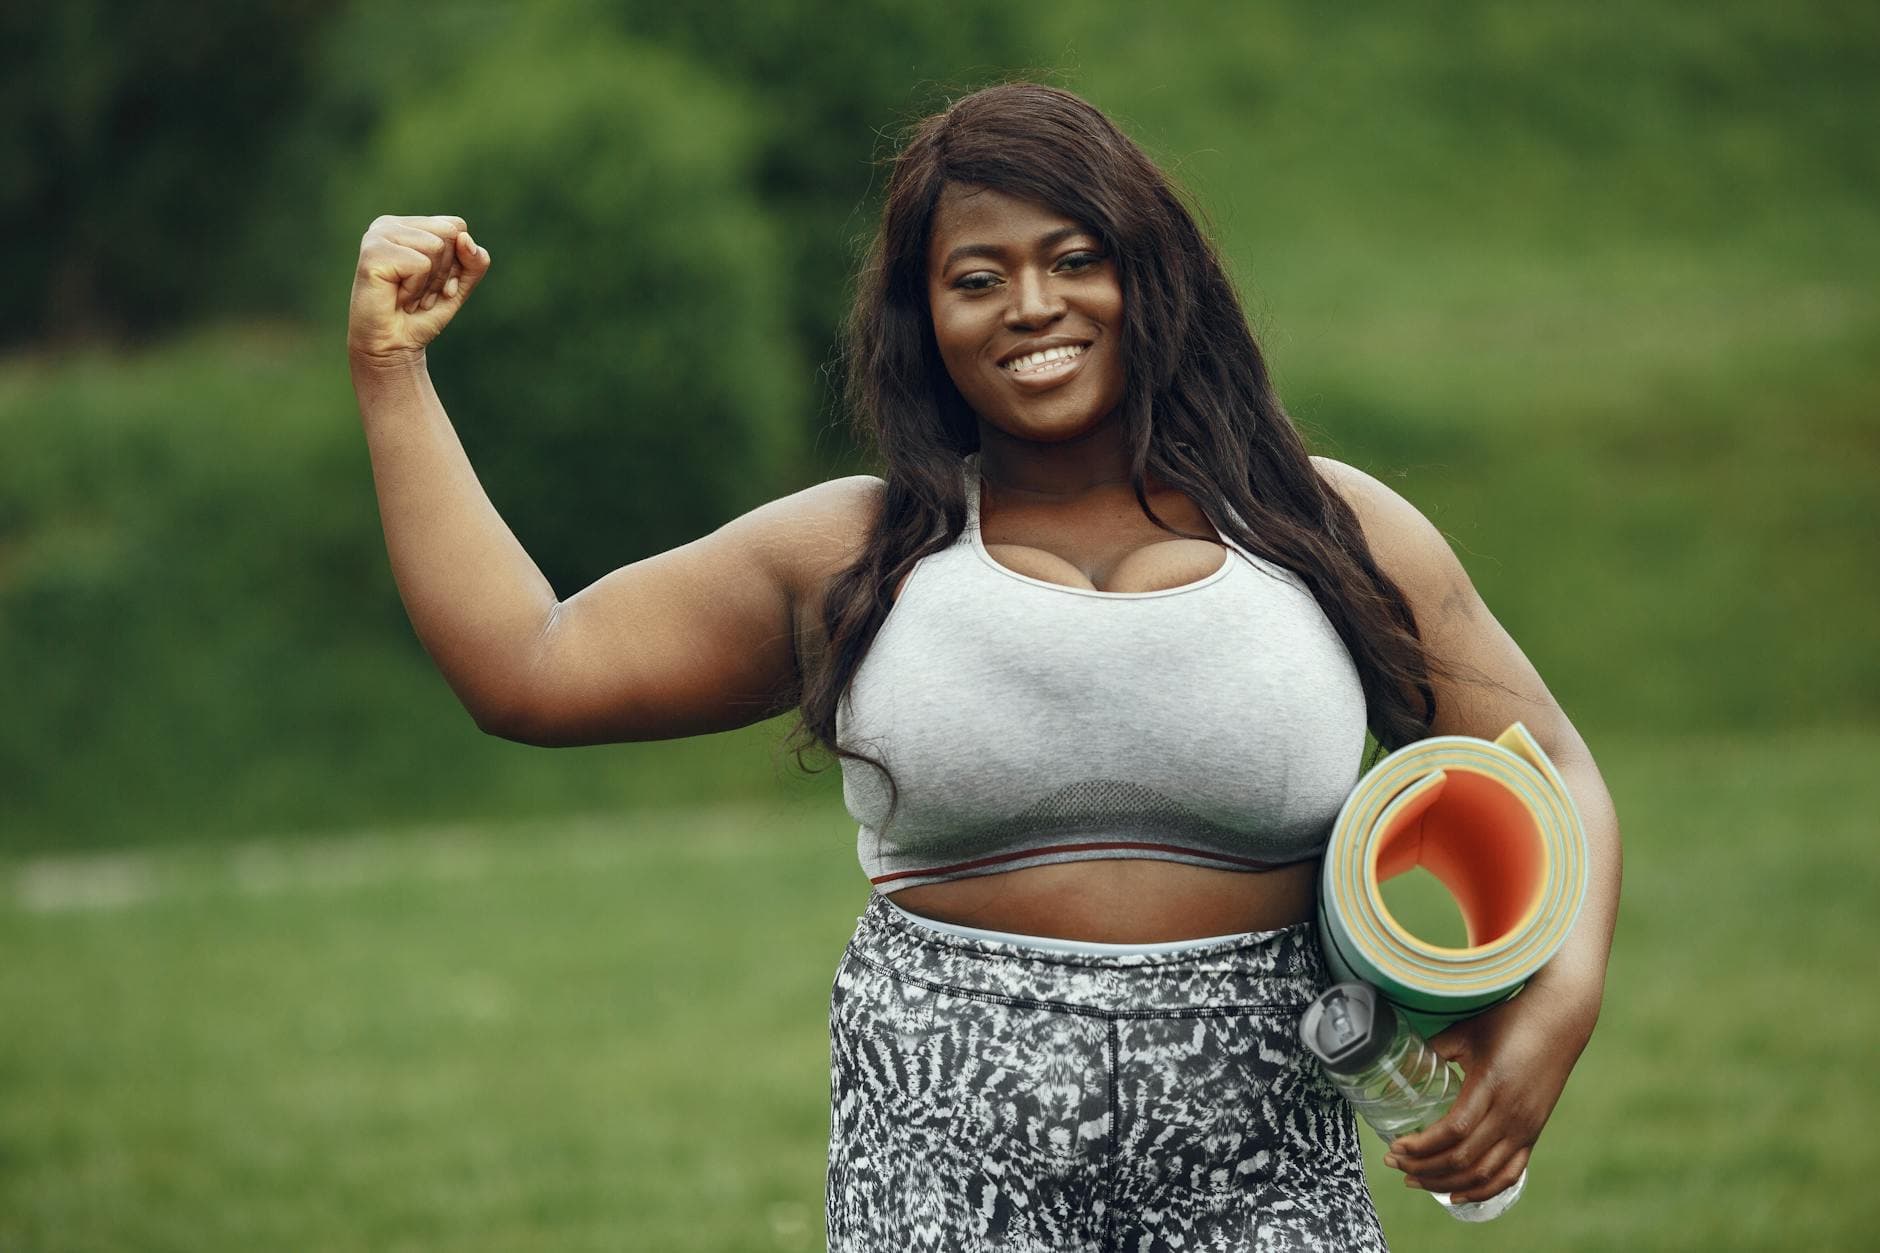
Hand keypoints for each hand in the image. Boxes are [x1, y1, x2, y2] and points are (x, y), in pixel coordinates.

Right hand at [347, 215, 491, 365]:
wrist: (393, 347)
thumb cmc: (422, 314)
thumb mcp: (459, 285)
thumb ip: (474, 261)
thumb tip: (464, 238)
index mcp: (408, 226)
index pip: (456, 226)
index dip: (458, 261)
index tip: (438, 285)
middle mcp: (389, 224)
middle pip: (449, 233)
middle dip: (445, 273)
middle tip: (422, 294)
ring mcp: (377, 236)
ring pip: (436, 246)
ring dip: (430, 283)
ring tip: (409, 298)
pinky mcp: (373, 253)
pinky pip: (420, 265)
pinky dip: (416, 290)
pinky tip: (398, 299)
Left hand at [1380, 989, 1593, 1203]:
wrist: (1558, 1022)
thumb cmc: (1509, 1021)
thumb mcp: (1466, 1031)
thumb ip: (1434, 1050)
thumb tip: (1401, 1063)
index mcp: (1490, 1087)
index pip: (1452, 1131)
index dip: (1421, 1146)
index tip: (1394, 1146)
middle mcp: (1510, 1115)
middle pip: (1463, 1158)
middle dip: (1423, 1167)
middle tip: (1393, 1163)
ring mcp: (1525, 1128)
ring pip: (1483, 1173)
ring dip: (1445, 1182)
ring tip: (1414, 1179)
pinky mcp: (1533, 1134)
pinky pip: (1509, 1174)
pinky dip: (1483, 1190)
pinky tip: (1457, 1195)